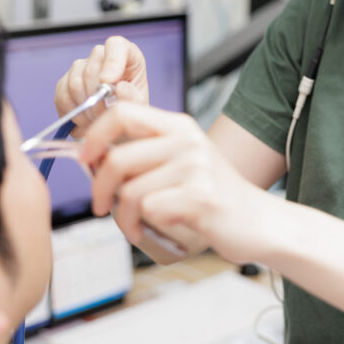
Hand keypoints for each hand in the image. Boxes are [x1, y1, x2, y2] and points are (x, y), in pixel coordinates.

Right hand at [54, 36, 149, 136]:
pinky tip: (84, 121)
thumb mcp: (140, 108)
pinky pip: (62, 94)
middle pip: (92, 69)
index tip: (108, 83)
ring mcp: (81, 67)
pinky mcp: (65, 82)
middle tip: (104, 117)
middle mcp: (102, 57)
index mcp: (128, 56)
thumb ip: (134, 99)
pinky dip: (72, 112)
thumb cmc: (130, 112)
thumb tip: (120, 88)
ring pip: (75, 83)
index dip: (111, 61)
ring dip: (85, 108)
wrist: (114, 126)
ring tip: (96, 122)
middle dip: (97, 98)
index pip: (116, 45)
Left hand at [79, 103, 276, 263]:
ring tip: (133, 227)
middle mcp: (187, 140)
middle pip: (117, 159)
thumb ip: (148, 147)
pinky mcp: (200, 197)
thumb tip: (99, 142)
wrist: (258, 222)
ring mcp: (195, 168)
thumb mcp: (183, 159)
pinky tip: (156, 230)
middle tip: (101, 206)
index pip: (122, 113)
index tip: (86, 159)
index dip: (95, 135)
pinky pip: (149, 210)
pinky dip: (144, 226)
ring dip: (123, 217)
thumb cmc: (213, 195)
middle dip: (99, 189)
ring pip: (129, 192)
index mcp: (180, 126)